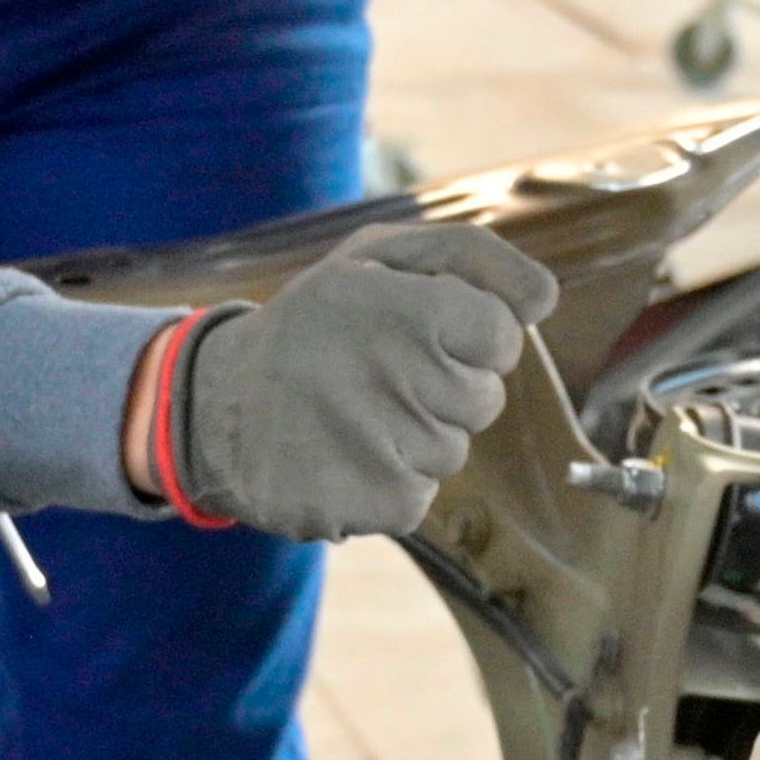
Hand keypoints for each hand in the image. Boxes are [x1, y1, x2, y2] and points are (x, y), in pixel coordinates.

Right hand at [151, 220, 558, 540]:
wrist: (213, 403)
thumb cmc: (314, 324)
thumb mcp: (379, 258)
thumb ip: (474, 260)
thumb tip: (546, 300)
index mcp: (405, 304)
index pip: (502, 337)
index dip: (469, 339)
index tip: (422, 336)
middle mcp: (394, 371)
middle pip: (483, 400)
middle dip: (443, 391)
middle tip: (377, 377)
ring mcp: (379, 442)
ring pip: (451, 452)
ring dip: (412, 439)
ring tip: (352, 415)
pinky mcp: (362, 501)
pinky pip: (418, 499)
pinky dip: (388, 486)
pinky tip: (343, 456)